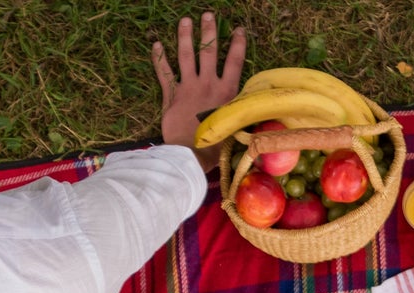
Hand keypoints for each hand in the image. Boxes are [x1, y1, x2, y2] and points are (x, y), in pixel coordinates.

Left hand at [151, 12, 245, 162]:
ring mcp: (189, 87)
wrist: (191, 155)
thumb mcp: (235, 129)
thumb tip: (257, 115)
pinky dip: (159, 59)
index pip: (234, 62)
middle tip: (207, 15)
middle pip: (209, 51)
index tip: (238, 30)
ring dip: (185, 36)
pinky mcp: (171, 96)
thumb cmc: (215, 147)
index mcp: (226, 92)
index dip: (237, 44)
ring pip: (186, 56)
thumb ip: (240, 115)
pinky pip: (164, 73)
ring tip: (185, 21)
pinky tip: (156, 44)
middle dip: (208, 31)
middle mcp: (208, 84)